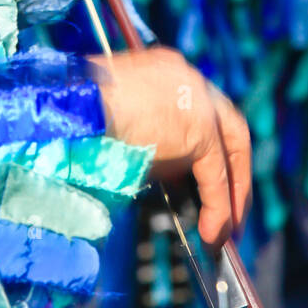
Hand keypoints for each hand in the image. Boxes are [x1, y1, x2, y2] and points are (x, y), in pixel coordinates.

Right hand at [90, 47, 250, 245]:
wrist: (75, 108)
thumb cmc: (81, 118)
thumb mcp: (120, 124)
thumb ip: (149, 141)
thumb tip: (164, 175)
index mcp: (167, 72)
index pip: (200, 109)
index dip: (205, 148)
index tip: (201, 180)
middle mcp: (188, 79)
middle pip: (228, 126)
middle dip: (232, 171)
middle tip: (231, 210)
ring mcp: (198, 101)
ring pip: (230, 149)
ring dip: (230, 194)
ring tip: (223, 232)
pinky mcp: (201, 129)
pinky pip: (216, 176)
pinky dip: (218, 208)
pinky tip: (211, 235)